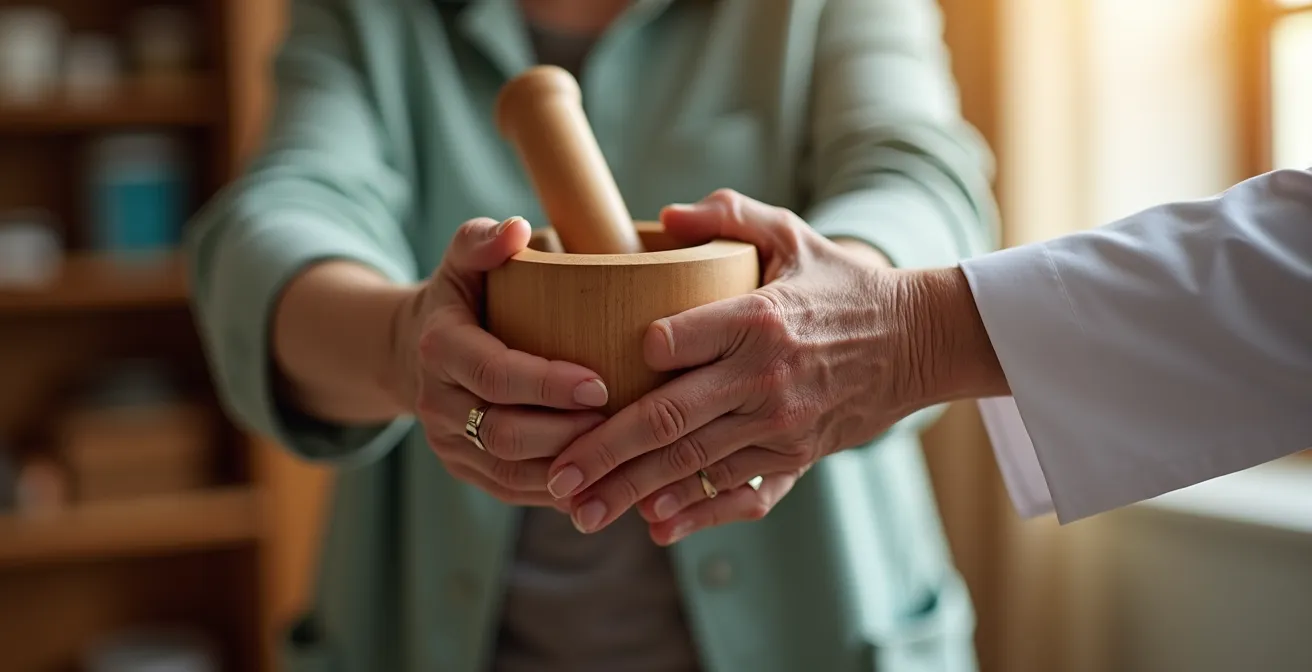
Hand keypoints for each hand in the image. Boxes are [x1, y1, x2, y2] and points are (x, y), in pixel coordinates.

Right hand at [390, 217, 609, 507]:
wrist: (418, 349)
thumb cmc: (464, 295)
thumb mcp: (464, 259)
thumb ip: (483, 240)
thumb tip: (515, 229)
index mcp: (439, 347)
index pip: (495, 375)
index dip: (548, 385)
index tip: (600, 384)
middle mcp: (436, 402)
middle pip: (505, 433)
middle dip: (567, 433)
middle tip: (623, 423)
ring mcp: (449, 443)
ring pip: (511, 472)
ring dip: (568, 468)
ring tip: (620, 453)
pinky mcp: (465, 470)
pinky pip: (514, 491)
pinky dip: (560, 491)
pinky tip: (604, 478)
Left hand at [544, 190, 923, 541]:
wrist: (916, 343)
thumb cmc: (844, 286)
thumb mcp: (792, 236)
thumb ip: (730, 216)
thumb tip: (664, 216)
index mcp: (756, 319)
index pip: (671, 343)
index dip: (627, 359)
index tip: (582, 371)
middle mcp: (762, 378)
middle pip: (667, 419)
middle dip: (604, 452)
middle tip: (556, 474)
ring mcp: (778, 426)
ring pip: (691, 464)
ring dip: (631, 492)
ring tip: (579, 511)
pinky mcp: (794, 457)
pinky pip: (737, 491)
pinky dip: (695, 512)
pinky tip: (654, 527)